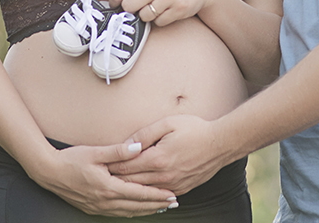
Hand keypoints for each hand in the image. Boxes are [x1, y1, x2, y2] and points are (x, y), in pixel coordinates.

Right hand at [29, 142, 177, 216]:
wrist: (49, 172)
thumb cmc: (71, 160)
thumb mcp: (95, 152)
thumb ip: (118, 151)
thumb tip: (138, 147)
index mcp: (108, 187)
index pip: (139, 193)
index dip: (157, 195)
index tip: (172, 194)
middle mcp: (105, 201)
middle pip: (137, 206)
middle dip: (156, 205)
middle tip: (173, 203)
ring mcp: (98, 207)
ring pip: (128, 212)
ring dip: (146, 210)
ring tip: (160, 207)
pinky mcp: (93, 208)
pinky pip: (117, 213)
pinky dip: (131, 211)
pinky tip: (137, 209)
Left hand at [105, 0, 216, 25]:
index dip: (115, 3)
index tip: (118, 6)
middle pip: (128, 6)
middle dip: (131, 11)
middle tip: (138, 9)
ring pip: (144, 16)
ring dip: (147, 17)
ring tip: (155, 9)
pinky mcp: (178, 9)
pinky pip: (159, 22)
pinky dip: (160, 20)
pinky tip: (166, 12)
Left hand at [110, 115, 229, 196]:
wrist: (221, 144)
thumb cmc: (195, 129)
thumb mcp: (168, 123)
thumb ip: (145, 134)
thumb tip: (127, 144)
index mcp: (157, 159)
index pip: (125, 166)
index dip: (110, 166)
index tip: (98, 164)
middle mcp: (163, 176)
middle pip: (130, 183)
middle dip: (114, 180)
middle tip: (99, 177)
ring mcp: (173, 185)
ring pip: (142, 192)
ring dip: (127, 189)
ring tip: (112, 186)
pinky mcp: (181, 189)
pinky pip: (157, 195)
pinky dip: (145, 194)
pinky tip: (136, 192)